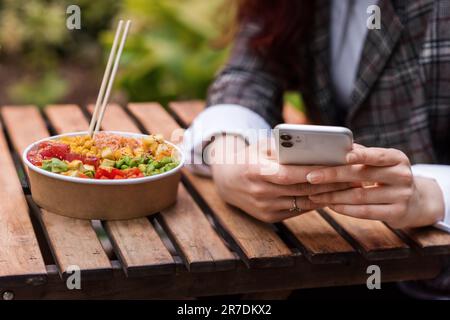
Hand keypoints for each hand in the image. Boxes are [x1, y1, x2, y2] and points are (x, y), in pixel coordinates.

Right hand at [208, 135, 351, 222]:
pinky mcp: (269, 218)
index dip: (313, 172)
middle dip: (330, 184)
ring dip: (328, 196)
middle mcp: (259, 192)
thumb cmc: (249, 158)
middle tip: (355, 177)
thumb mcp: (261, 146)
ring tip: (350, 187)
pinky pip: (298, 210)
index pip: (289, 173)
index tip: (338, 166)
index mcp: (255, 170)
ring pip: (303, 202)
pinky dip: (315, 203)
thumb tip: (315, 146)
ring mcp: (264, 208)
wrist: (226, 182)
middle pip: (301, 189)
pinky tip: (331, 195)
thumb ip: (283, 147)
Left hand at [306, 145, 444, 227]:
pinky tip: (330, 205)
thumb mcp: (381, 162)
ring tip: (314, 194)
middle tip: (311, 176)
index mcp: (397, 158)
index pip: (378, 155)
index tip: (343, 155)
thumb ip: (361, 154)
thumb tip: (334, 147)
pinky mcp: (396, 213)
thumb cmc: (388, 176)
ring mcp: (401, 196)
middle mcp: (402, 176)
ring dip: (333, 196)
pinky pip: (365, 212)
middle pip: (362, 175)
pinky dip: (344, 209)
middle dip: (333, 175)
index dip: (361, 155)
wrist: (416, 202)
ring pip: (360, 196)